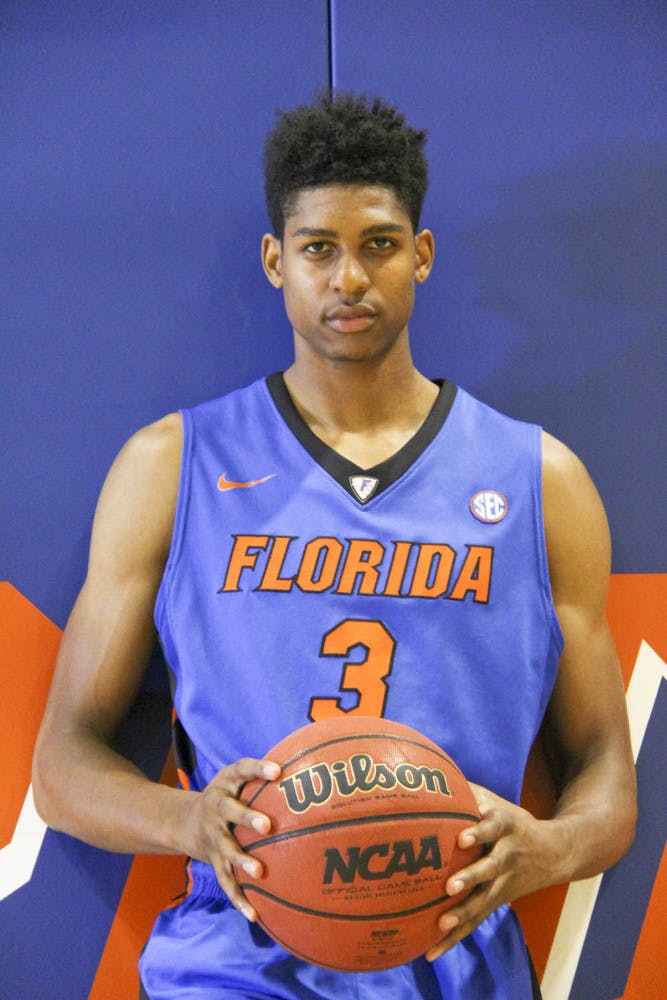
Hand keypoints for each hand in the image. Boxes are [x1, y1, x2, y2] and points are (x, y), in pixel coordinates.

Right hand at [182, 757, 280, 920]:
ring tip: (259, 872)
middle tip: (267, 825)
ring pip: (226, 849)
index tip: (277, 771)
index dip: (258, 769)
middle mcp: (216, 808)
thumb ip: (265, 775)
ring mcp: (213, 836)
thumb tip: (312, 770)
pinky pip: (226, 881)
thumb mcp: (238, 778)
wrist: (185, 822)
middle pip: (230, 811)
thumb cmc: (228, 795)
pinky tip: (254, 914)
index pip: (242, 770)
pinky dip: (239, 898)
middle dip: (247, 818)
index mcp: (226, 783)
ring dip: (242, 861)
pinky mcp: (214, 861)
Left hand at [426, 783, 566, 960]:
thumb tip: (429, 775)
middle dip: (470, 878)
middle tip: (449, 886)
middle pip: (489, 869)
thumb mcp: (496, 801)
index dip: (479, 832)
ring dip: (463, 915)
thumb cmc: (510, 821)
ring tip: (440, 924)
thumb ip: (467, 791)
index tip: (463, 837)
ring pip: (484, 901)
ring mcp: (504, 883)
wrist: (555, 852)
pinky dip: (454, 938)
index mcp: (505, 827)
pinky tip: (429, 952)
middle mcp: (507, 856)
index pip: (493, 828)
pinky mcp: (497, 902)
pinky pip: (475, 922)